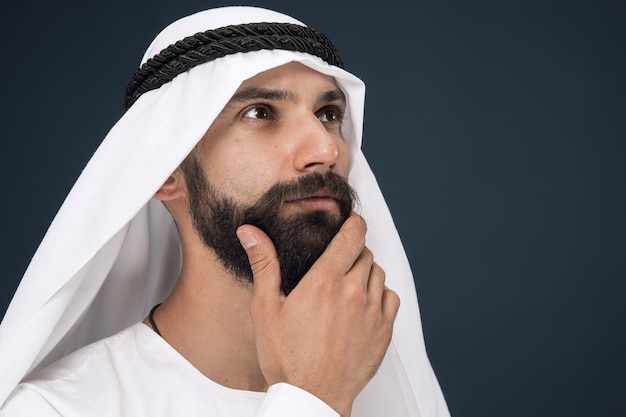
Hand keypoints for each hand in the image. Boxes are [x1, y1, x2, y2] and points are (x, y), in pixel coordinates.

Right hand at [237, 213, 399, 415]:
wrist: (312, 396)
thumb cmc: (286, 356)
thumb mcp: (265, 308)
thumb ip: (264, 264)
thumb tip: (251, 232)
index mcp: (325, 281)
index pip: (352, 235)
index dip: (353, 224)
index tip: (351, 223)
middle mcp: (353, 291)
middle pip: (364, 253)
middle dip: (352, 251)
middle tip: (338, 262)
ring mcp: (372, 311)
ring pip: (378, 273)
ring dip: (365, 271)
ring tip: (347, 285)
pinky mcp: (384, 330)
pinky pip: (390, 297)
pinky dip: (380, 294)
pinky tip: (363, 304)